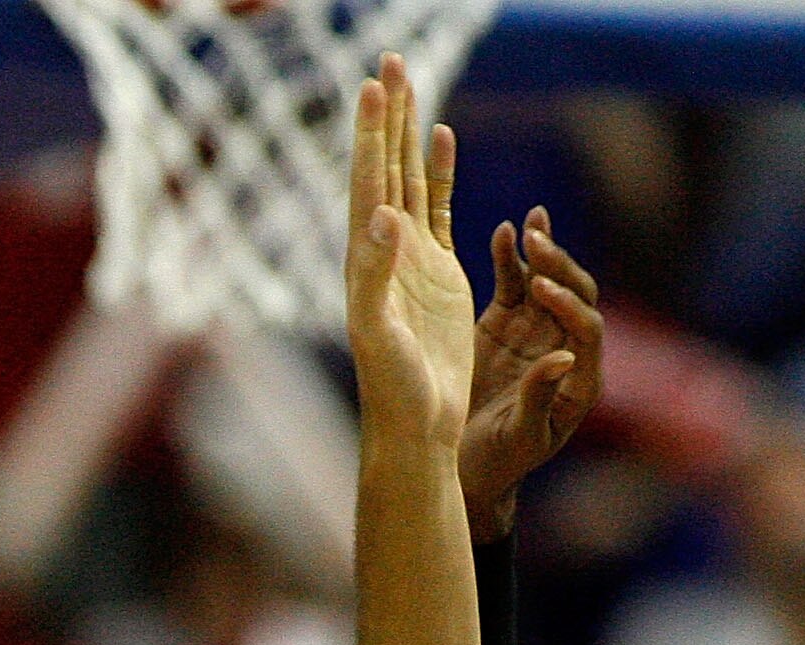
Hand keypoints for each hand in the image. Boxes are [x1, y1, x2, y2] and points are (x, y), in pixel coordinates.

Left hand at [345, 56, 476, 453]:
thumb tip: (382, 215)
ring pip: (409, 179)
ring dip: (406, 133)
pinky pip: (438, 208)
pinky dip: (440, 172)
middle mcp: (382, 253)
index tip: (371, 87)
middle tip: (388, 60)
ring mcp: (411, 258)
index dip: (368, 136)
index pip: (366, 184)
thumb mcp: (379, 333)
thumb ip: (377, 274)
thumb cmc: (392, 390)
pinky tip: (440, 138)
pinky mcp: (438, 272)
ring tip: (408, 81)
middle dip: (386, 116)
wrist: (415, 425)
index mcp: (364, 262)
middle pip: (383, 168)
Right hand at [460, 208, 604, 541]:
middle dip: (559, 267)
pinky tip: (504, 232)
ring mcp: (534, 334)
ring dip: (543, 250)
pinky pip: (512, 285)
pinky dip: (509, 259)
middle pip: (576, 295)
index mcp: (578, 381)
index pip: (586, 328)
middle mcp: (563, 350)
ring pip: (548, 282)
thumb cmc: (495, 464)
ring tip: (533, 221)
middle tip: (538, 243)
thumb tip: (563, 357)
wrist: (463, 467)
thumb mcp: (518, 438)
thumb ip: (539, 398)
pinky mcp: (504, 326)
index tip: (541, 289)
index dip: (568, 306)